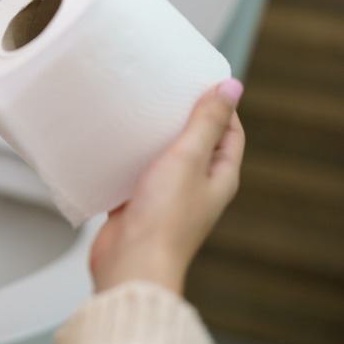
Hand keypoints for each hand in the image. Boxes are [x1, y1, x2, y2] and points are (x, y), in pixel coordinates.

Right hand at [89, 78, 245, 293]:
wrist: (130, 262)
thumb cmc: (164, 219)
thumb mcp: (188, 158)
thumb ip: (207, 122)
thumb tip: (232, 88)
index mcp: (219, 177)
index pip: (229, 132)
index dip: (218, 105)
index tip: (197, 82)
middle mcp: (195, 187)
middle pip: (194, 142)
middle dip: (179, 117)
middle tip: (163, 92)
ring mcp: (165, 197)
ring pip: (160, 157)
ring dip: (149, 137)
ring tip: (135, 112)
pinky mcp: (137, 204)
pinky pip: (132, 174)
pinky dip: (124, 159)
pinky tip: (111, 145)